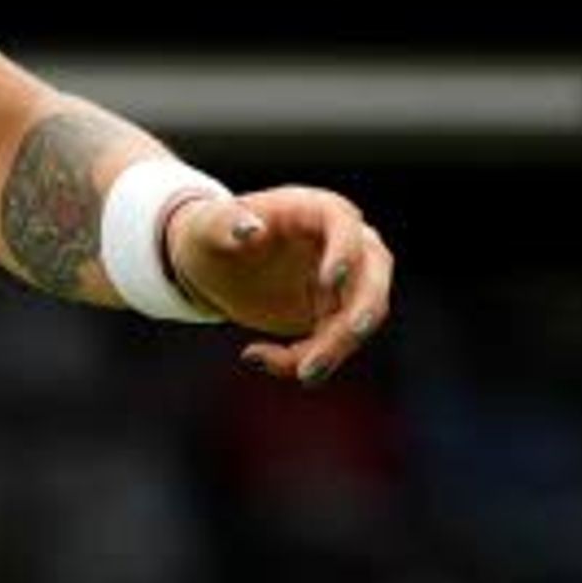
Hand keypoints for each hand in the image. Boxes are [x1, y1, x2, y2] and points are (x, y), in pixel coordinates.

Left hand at [170, 186, 392, 386]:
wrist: (215, 264)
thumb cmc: (212, 234)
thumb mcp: (207, 227)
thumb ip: (224, 224)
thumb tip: (249, 227)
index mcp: (316, 210)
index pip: (345, 224)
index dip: (344, 251)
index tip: (328, 281)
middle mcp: (343, 243)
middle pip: (374, 276)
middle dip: (360, 314)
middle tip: (346, 338)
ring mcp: (345, 280)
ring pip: (360, 318)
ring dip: (335, 349)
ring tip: (298, 372)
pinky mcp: (335, 313)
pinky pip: (335, 342)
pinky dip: (305, 358)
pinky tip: (258, 357)